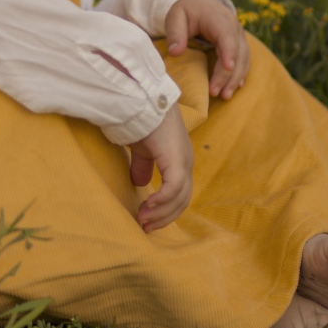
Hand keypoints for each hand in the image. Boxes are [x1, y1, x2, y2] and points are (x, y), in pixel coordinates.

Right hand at [129, 104, 193, 232]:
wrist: (143, 99)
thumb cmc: (142, 119)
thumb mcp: (142, 148)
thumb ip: (143, 165)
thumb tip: (140, 183)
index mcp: (180, 160)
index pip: (180, 194)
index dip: (165, 210)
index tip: (147, 220)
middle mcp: (186, 162)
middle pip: (182, 201)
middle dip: (164, 217)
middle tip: (145, 227)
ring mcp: (184, 161)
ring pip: (179, 198)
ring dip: (160, 213)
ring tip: (143, 220)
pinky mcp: (176, 159)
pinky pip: (173, 189)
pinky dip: (162, 201)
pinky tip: (147, 206)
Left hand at [165, 0, 249, 98]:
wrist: (201, 2)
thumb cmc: (187, 10)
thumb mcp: (175, 17)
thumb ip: (175, 34)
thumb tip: (175, 53)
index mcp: (218, 18)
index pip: (227, 36)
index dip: (229, 52)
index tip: (228, 68)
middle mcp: (234, 27)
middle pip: (237, 52)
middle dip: (228, 74)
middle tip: (216, 92)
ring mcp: (239, 36)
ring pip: (243, 58)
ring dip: (235, 78)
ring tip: (225, 96)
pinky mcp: (240, 44)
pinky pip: (244, 60)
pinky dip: (240, 74)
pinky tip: (234, 88)